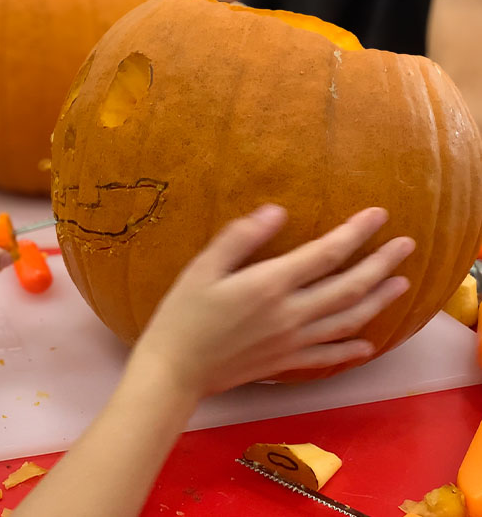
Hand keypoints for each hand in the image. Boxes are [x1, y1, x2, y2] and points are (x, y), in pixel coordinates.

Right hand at [132, 205, 414, 398]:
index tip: (379, 214)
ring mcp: (292, 343)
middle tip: (407, 244)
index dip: (356, 232)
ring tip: (401, 284)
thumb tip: (276, 211)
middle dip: (381, 264)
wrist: (174, 370)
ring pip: (348, 320)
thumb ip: (239, 239)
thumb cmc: (181, 315)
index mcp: (270, 285)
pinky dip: (352, 349)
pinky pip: (329, 356)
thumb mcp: (202, 269)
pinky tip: (368, 343)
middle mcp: (290, 314)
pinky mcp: (285, 364)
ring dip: (378, 301)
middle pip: (348, 287)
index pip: (325, 254)